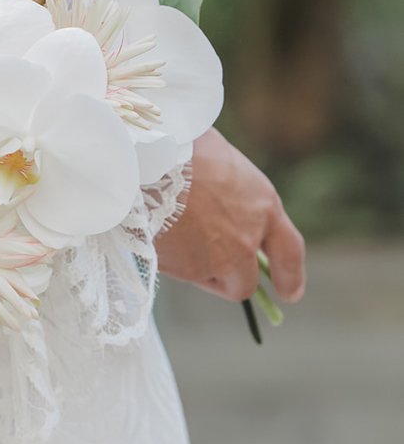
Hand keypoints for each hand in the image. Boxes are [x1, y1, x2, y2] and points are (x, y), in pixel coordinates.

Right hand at [155, 129, 305, 302]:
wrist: (152, 161)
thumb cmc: (185, 151)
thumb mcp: (227, 171)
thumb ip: (237, 202)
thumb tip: (224, 220)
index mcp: (263, 207)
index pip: (289, 252)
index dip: (291, 276)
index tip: (291, 293)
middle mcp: (246, 240)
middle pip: (245, 283)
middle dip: (231, 279)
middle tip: (214, 270)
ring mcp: (217, 260)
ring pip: (209, 280)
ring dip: (197, 268)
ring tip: (175, 234)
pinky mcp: (187, 270)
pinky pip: (182, 273)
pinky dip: (173, 261)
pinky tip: (160, 234)